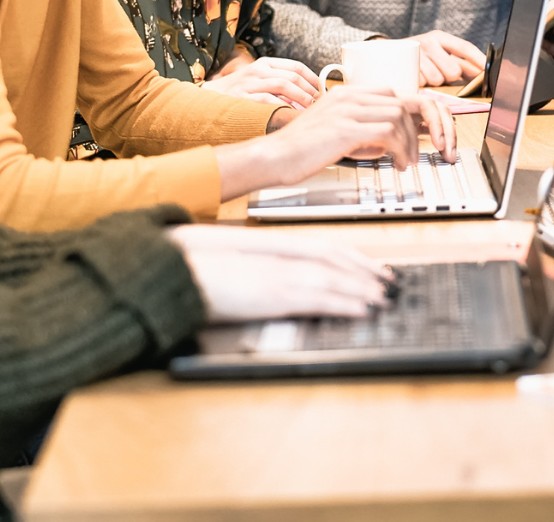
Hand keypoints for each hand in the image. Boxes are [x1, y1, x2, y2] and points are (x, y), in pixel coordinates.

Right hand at [165, 223, 390, 321]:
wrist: (166, 267)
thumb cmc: (185, 265)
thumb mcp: (220, 263)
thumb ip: (246, 268)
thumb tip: (264, 282)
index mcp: (261, 245)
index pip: (314, 245)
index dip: (344, 253)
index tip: (365, 263)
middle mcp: (272, 254)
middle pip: (329, 256)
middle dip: (361, 268)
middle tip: (387, 279)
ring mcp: (273, 272)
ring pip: (330, 276)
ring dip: (361, 287)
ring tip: (383, 296)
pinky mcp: (271, 292)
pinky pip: (318, 296)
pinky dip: (344, 301)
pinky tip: (362, 307)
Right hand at [205, 56, 319, 108]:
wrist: (208, 98)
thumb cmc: (237, 91)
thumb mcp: (257, 79)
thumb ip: (278, 82)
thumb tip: (306, 95)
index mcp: (264, 63)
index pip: (296, 66)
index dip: (313, 78)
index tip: (321, 90)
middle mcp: (258, 70)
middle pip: (293, 76)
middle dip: (310, 90)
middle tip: (319, 103)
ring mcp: (250, 83)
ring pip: (284, 85)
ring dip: (301, 98)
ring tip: (309, 109)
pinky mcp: (243, 97)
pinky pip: (269, 101)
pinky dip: (284, 107)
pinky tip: (291, 114)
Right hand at [407, 30, 485, 86]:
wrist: (383, 53)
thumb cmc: (416, 56)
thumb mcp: (436, 52)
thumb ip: (458, 61)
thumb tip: (482, 72)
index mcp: (439, 37)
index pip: (465, 48)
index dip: (479, 61)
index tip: (488, 72)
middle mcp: (428, 42)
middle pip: (453, 70)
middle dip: (449, 77)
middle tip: (439, 73)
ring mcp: (416, 54)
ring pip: (438, 79)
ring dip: (433, 82)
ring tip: (424, 74)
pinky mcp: (406, 67)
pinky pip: (423, 83)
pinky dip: (421, 84)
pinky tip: (415, 76)